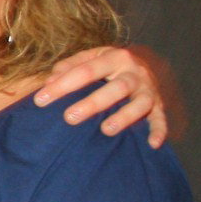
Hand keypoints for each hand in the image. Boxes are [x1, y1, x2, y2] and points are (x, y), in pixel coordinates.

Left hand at [33, 45, 171, 147]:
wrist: (144, 64)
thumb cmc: (108, 66)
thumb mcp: (90, 59)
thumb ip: (69, 67)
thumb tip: (49, 81)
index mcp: (115, 57)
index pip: (86, 70)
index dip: (62, 85)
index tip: (40, 100)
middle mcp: (135, 72)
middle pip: (116, 87)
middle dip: (93, 103)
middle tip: (69, 118)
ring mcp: (149, 89)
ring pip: (140, 103)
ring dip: (125, 117)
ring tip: (106, 130)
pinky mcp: (159, 105)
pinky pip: (161, 119)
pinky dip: (158, 130)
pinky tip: (152, 144)